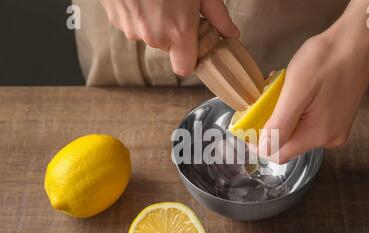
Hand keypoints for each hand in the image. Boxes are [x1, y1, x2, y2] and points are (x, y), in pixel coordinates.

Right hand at [99, 0, 238, 75]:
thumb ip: (217, 15)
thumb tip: (231, 34)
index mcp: (178, 32)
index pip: (184, 68)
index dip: (190, 58)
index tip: (194, 43)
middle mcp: (153, 36)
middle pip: (167, 47)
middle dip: (173, 31)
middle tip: (177, 6)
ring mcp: (131, 29)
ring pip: (149, 34)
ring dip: (155, 21)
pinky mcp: (115, 20)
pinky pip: (132, 24)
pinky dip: (138, 13)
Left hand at [259, 0, 368, 163]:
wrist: (358, 40)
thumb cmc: (326, 60)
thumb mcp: (295, 91)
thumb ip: (279, 124)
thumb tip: (262, 150)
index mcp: (318, 135)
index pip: (278, 154)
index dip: (260, 142)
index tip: (251, 120)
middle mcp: (329, 139)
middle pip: (289, 143)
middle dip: (273, 124)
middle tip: (268, 98)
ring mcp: (336, 129)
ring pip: (298, 132)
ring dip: (284, 115)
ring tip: (283, 90)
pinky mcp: (339, 118)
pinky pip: (310, 122)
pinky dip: (298, 110)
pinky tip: (298, 91)